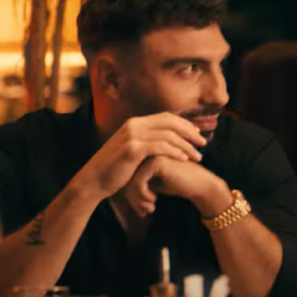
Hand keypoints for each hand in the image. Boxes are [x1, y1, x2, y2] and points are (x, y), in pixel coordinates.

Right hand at [70, 112, 206, 201]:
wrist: (93, 180)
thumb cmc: (113, 169)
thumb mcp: (129, 151)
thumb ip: (144, 143)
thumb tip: (162, 143)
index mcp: (134, 122)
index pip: (166, 117)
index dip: (184, 124)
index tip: (197, 134)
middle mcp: (134, 124)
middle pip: (170, 122)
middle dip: (190, 132)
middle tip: (203, 143)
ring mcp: (132, 135)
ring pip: (168, 135)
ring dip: (186, 145)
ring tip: (198, 156)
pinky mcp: (132, 148)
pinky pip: (160, 146)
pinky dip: (175, 152)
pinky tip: (184, 159)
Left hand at [122, 156, 230, 217]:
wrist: (200, 185)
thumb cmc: (177, 184)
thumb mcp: (152, 182)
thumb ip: (136, 181)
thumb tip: (118, 190)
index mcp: (143, 151)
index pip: (125, 174)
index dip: (129, 194)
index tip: (139, 209)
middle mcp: (145, 150)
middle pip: (125, 176)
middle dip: (132, 198)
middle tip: (142, 212)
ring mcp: (150, 154)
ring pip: (129, 179)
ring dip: (136, 200)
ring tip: (148, 210)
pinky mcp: (156, 161)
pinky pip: (138, 181)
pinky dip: (142, 196)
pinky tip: (153, 203)